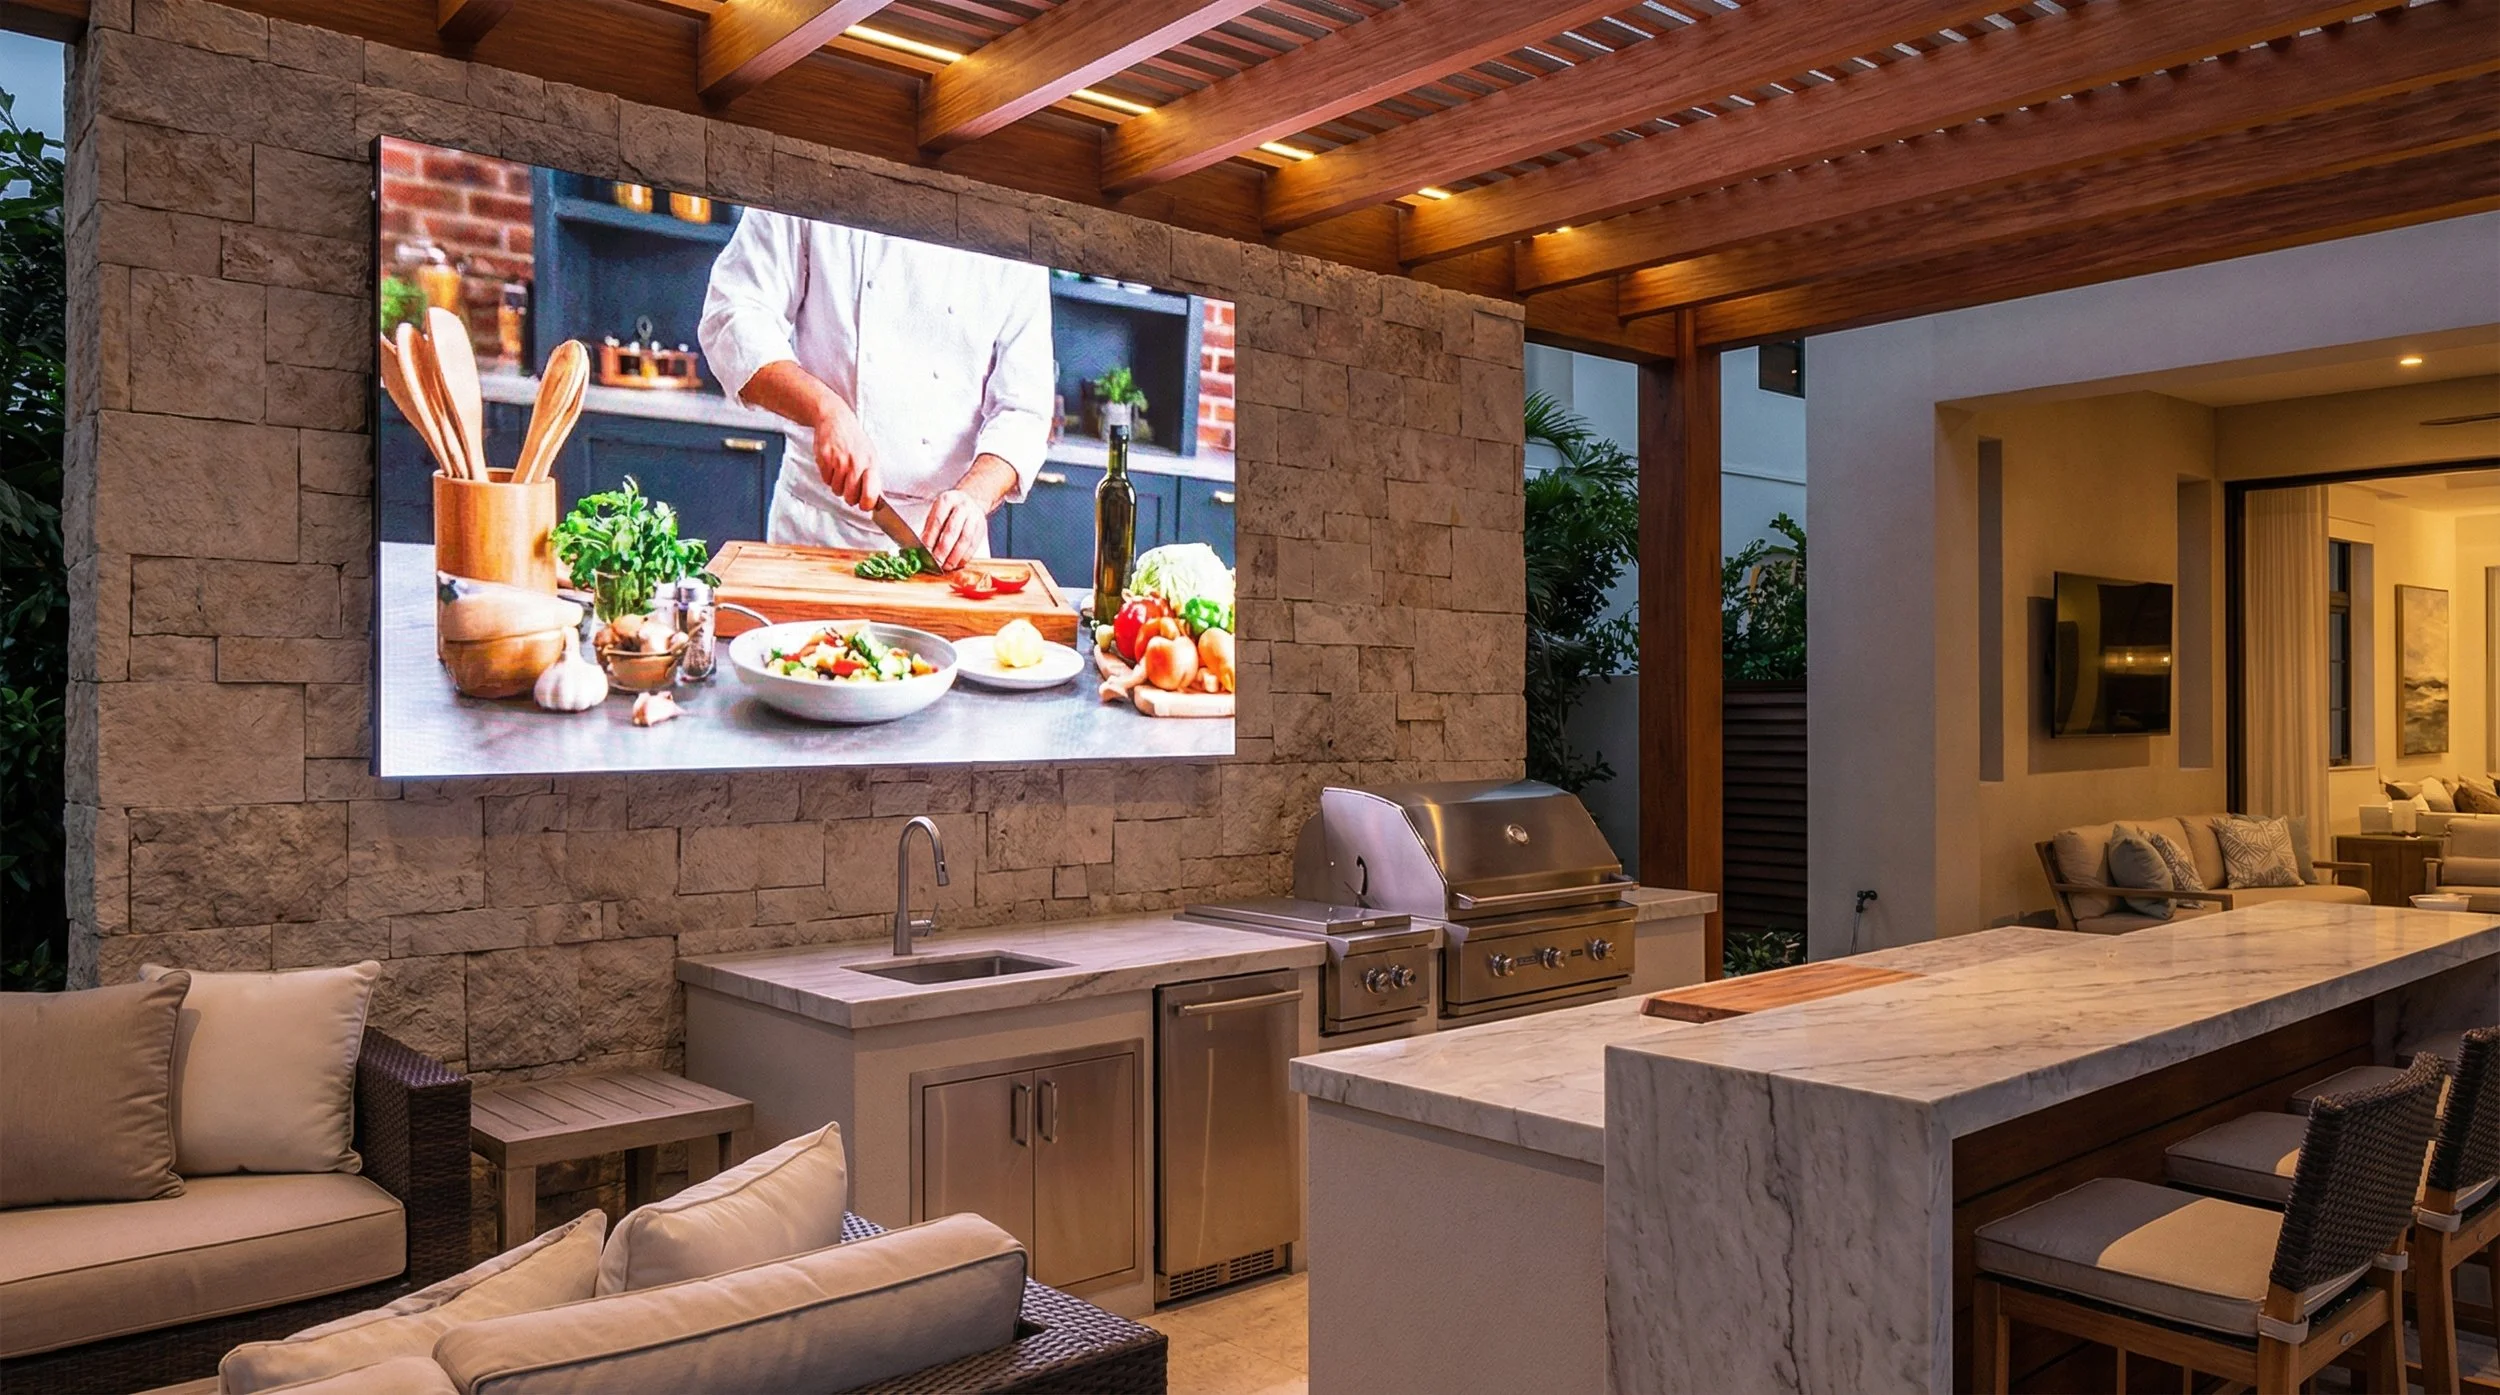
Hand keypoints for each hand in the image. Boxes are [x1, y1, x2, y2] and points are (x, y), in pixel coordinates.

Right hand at [811, 394, 881, 510]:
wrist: (835, 419)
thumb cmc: (855, 440)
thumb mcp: (870, 455)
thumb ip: (873, 477)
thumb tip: (876, 501)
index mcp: (870, 463)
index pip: (870, 494)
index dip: (867, 504)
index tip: (864, 505)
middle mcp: (855, 463)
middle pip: (850, 497)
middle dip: (849, 497)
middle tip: (850, 489)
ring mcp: (839, 461)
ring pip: (836, 490)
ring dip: (838, 486)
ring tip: (841, 472)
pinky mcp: (824, 459)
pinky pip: (826, 480)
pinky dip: (828, 477)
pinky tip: (832, 465)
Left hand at [922, 489, 989, 570]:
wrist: (972, 500)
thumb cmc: (950, 509)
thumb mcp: (936, 512)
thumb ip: (929, 530)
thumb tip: (922, 549)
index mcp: (947, 500)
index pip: (937, 521)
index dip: (931, 538)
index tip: (925, 552)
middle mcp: (962, 506)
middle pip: (952, 530)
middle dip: (943, 550)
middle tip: (936, 563)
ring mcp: (974, 517)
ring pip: (965, 539)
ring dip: (955, 556)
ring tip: (946, 566)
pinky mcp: (982, 527)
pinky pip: (973, 545)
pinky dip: (965, 557)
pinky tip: (957, 563)